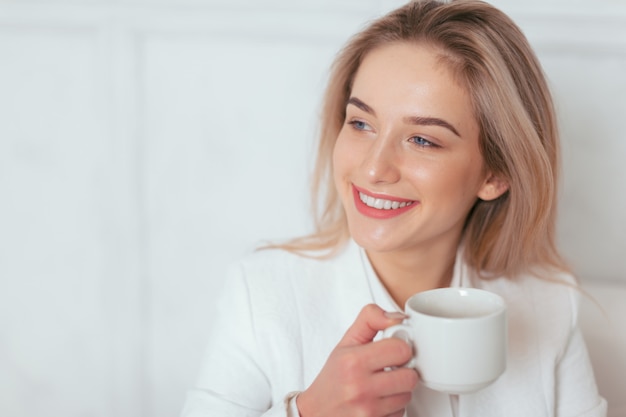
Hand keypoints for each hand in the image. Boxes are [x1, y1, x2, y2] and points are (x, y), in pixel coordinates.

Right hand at [296, 304, 417, 416]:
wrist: (316, 412)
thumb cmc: (332, 378)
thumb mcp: (346, 343)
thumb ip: (370, 320)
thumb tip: (397, 317)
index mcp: (353, 361)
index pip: (401, 350)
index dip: (400, 348)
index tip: (392, 351)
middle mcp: (360, 387)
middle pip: (410, 376)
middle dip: (402, 371)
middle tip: (388, 370)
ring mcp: (367, 411)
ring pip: (407, 396)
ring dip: (398, 391)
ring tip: (381, 387)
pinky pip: (400, 413)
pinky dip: (393, 408)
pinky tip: (379, 401)